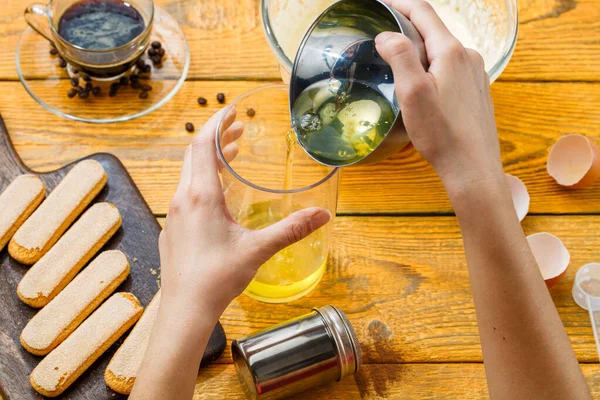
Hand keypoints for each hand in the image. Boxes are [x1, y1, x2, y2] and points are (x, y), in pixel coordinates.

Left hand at [159, 109, 330, 318]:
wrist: (185, 308)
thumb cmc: (217, 278)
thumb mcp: (258, 249)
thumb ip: (291, 229)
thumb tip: (322, 215)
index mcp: (201, 196)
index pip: (204, 144)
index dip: (217, 122)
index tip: (232, 108)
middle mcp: (183, 199)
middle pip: (195, 154)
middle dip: (217, 136)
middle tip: (239, 127)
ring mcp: (175, 214)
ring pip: (189, 173)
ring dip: (210, 159)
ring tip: (233, 153)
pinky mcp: (173, 229)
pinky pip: (185, 192)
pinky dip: (202, 180)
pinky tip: (218, 195)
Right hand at [375, 0, 503, 197]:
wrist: (472, 168)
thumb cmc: (441, 134)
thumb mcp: (413, 93)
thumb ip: (400, 56)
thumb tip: (387, 35)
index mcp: (451, 52)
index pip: (423, 13)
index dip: (400, 4)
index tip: (381, 4)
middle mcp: (468, 57)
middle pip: (433, 31)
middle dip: (407, 29)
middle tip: (382, 39)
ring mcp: (475, 75)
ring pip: (442, 52)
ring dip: (419, 52)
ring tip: (398, 66)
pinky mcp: (476, 92)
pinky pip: (451, 70)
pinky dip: (432, 69)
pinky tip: (422, 88)